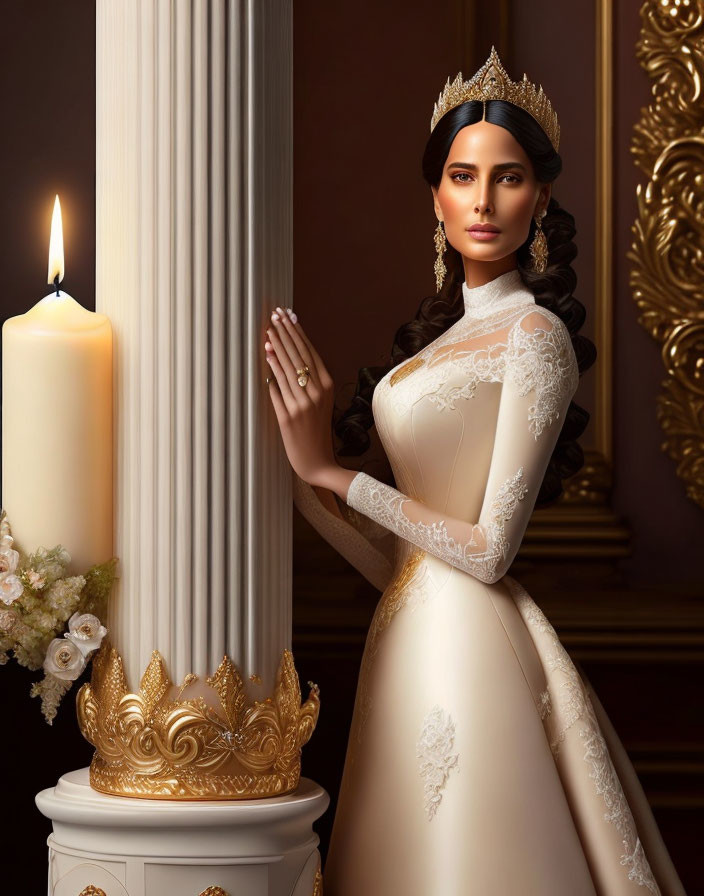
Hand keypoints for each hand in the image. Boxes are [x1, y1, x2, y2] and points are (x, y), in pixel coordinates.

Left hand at [264, 305, 338, 486]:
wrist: (319, 463)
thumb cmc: (316, 432)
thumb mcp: (321, 403)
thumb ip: (311, 382)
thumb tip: (293, 356)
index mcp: (327, 387)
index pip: (310, 352)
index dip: (297, 332)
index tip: (288, 315)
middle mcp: (317, 393)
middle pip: (299, 356)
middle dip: (286, 333)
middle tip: (275, 314)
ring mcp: (303, 404)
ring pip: (288, 369)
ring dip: (277, 347)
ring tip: (268, 330)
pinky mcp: (289, 416)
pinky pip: (278, 389)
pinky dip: (272, 370)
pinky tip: (266, 355)